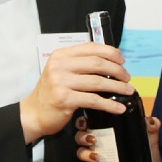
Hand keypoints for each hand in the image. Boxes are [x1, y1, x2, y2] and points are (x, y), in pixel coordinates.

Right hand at [20, 42, 134, 143]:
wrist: (34, 113)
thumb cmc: (51, 93)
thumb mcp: (61, 72)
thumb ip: (80, 65)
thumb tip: (111, 63)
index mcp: (60, 55)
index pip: (90, 47)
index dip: (110, 52)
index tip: (122, 60)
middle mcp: (59, 66)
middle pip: (97, 63)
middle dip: (117, 70)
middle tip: (127, 78)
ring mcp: (61, 82)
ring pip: (98, 82)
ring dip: (117, 87)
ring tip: (128, 90)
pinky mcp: (65, 99)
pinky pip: (93, 100)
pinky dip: (109, 104)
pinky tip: (118, 107)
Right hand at [76, 114, 160, 161]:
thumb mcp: (150, 144)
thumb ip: (151, 130)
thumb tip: (152, 120)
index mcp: (110, 133)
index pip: (92, 123)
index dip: (84, 121)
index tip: (85, 122)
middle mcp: (101, 145)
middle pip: (82, 136)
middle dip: (83, 137)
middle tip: (92, 140)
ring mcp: (98, 159)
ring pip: (82, 152)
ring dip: (85, 153)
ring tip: (96, 157)